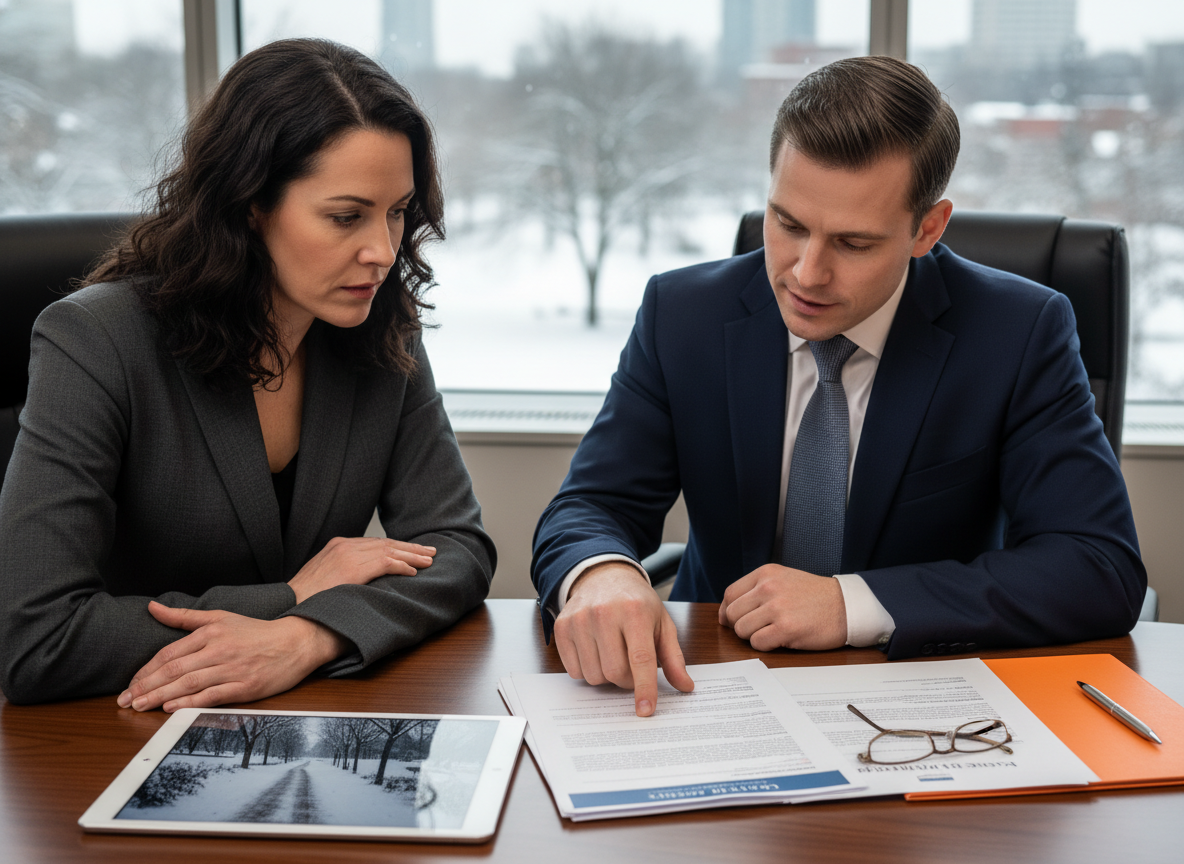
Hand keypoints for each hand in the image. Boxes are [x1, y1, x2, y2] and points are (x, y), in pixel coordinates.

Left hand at [116, 602, 349, 711]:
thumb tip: (152, 607)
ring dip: (160, 696)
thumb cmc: (257, 632)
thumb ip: (184, 616)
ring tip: (140, 706)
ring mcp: (232, 669)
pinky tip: (172, 708)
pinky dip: (190, 702)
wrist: (296, 642)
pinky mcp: (245, 686)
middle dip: (146, 686)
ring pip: (189, 683)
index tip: (130, 683)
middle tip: (126, 700)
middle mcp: (219, 650)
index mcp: (211, 632)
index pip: (170, 653)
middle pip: (174, 669)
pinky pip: (212, 695)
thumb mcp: (220, 617)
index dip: (147, 670)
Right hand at [288, 536, 434, 603]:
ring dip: (412, 556)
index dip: (396, 547)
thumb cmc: (305, 598)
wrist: (287, 604)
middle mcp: (344, 545)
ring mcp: (348, 555)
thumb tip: (362, 581)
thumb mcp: (325, 579)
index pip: (374, 543)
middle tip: (429, 552)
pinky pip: (385, 563)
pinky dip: (402, 565)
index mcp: (337, 545)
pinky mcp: (352, 568)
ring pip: (389, 550)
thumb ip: (343, 573)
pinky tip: (413, 571)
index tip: (412, 552)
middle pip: (385, 543)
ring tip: (429, 560)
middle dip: (409, 548)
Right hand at [554, 562, 694, 716]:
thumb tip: (685, 686)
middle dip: (627, 681)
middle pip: (615, 672)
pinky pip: (574, 671)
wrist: (604, 576)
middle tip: (632, 668)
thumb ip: (674, 657)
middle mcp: (604, 613)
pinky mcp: (562, 627)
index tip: (645, 710)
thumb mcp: (662, 623)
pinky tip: (595, 652)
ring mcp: (580, 620)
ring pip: (593, 676)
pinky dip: (587, 671)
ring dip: (606, 677)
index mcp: (635, 611)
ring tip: (613, 655)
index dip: (644, 688)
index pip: (640, 659)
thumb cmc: (636, 602)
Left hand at [718, 564, 847, 650]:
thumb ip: (755, 591)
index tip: (733, 620)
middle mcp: (768, 587)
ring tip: (772, 632)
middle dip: (741, 625)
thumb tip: (726, 614)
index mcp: (765, 573)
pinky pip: (757, 643)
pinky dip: (765, 645)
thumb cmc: (815, 596)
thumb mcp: (783, 580)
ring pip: (742, 630)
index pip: (730, 594)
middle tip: (759, 628)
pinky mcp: (786, 628)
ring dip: (754, 636)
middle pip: (732, 614)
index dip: (728, 612)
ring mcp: (777, 607)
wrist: (846, 606)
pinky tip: (780, 639)